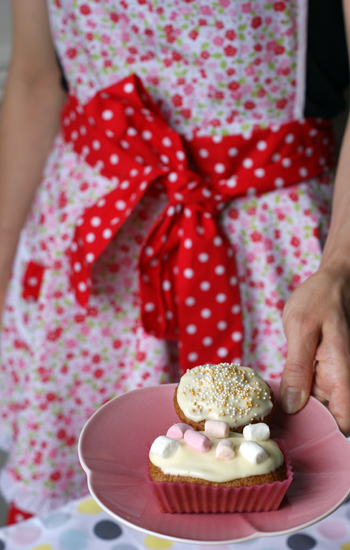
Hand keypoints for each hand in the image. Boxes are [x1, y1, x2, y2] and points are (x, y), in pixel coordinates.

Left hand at [280, 267, 349, 435]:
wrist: (332, 282)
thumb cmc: (319, 300)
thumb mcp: (302, 329)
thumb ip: (298, 367)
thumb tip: (293, 405)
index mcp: (341, 375)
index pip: (343, 422)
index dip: (325, 437)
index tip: (296, 440)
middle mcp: (340, 380)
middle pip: (328, 419)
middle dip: (304, 426)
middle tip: (271, 432)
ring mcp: (332, 377)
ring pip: (317, 407)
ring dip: (297, 412)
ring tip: (269, 419)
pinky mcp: (322, 372)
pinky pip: (310, 392)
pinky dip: (296, 396)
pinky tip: (276, 397)